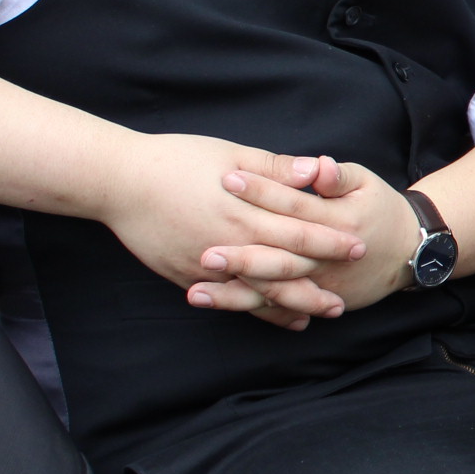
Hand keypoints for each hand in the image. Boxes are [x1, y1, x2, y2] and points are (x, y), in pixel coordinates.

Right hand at [92, 135, 372, 329]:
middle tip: (345, 299)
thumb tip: (317, 170)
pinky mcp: (185, 275)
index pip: (298, 231)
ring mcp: (205, 265)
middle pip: (282, 271)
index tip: (358, 247)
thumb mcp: (229, 155)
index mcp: (243, 212)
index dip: (330, 241)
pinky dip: (255, 310)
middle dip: (316, 286)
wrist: (116, 181)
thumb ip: (275, 168)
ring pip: (256, 293)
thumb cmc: (174, 160)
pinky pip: (228, 299)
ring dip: (289, 306)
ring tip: (317, 316)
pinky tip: (276, 318)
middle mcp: (227, 244)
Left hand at [205, 154, 417, 318]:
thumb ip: (338, 176)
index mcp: (337, 221)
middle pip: (279, 256)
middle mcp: (327, 258)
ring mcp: (322, 283)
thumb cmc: (380, 210)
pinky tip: (216, 303)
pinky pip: (279, 306)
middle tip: (204, 251)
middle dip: (240, 255)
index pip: (293, 205)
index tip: (227, 178)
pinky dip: (247, 307)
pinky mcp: (317, 299)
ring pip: (274, 290)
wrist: (409, 251)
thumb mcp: (366, 184)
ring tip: (196, 288)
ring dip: (234, 292)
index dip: (262, 190)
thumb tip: (317, 166)